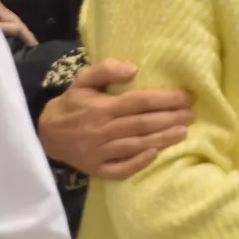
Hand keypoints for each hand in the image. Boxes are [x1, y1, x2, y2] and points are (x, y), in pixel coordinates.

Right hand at [37, 59, 194, 179]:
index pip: (139, 102)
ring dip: (162, 139)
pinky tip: (156, 154)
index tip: (186, 97)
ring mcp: (99, 152)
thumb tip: (133, 69)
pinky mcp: (97, 169)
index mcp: (101, 107)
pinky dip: (138, 163)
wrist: (47, 133)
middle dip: (170, 119)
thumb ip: (106, 69)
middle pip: (142, 124)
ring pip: (136, 145)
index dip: (165, 100)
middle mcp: (102, 130)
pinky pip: (120, 169)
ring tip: (184, 132)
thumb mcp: (83, 80)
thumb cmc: (73, 103)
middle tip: (191, 115)